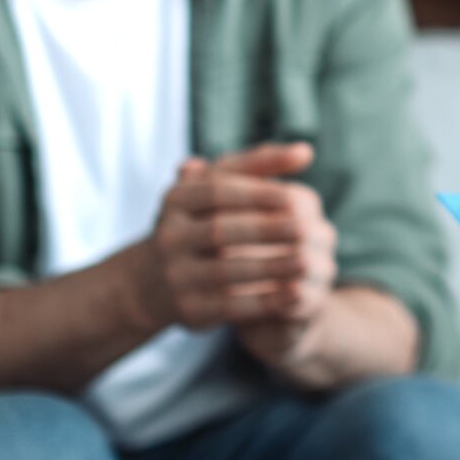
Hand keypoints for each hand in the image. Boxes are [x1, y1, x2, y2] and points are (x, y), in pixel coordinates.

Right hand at [138, 143, 337, 367]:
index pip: (218, 190)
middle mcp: (170, 236)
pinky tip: (294, 294)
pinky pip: (229, 305)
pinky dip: (264, 301)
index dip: (258, 192)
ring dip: (270, 266)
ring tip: (307, 262)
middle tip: (308, 229)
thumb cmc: (201, 221)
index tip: (296, 196)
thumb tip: (306, 151)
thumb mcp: (217, 189)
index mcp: (176, 200)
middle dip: (268, 230)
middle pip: (222, 230)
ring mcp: (175, 274)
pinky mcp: (188, 308)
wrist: (152, 282)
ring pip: (227, 270)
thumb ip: (260, 167)